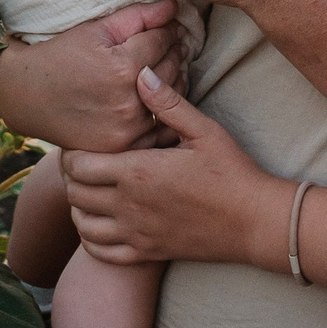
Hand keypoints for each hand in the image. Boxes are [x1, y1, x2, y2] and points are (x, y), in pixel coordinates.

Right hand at [0, 0, 187, 151]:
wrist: (27, 96)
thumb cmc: (60, 56)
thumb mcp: (95, 30)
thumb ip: (137, 17)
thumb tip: (173, 7)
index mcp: (122, 67)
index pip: (162, 41)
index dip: (169, 29)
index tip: (172, 24)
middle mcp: (129, 101)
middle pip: (170, 68)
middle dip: (175, 51)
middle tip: (176, 42)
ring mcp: (127, 128)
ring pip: (169, 98)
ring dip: (174, 78)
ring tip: (169, 65)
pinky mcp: (122, 147)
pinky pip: (158, 126)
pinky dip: (163, 110)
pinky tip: (159, 96)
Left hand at [63, 66, 291, 267]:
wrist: (256, 221)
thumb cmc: (232, 172)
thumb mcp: (203, 130)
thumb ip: (167, 103)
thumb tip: (140, 74)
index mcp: (137, 171)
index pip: (79, 165)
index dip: (71, 153)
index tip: (80, 142)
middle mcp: (130, 205)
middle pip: (75, 193)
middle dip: (71, 176)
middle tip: (83, 162)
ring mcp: (137, 233)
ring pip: (83, 225)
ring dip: (79, 206)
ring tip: (90, 190)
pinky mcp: (148, 253)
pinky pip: (103, 252)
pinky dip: (91, 238)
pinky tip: (101, 223)